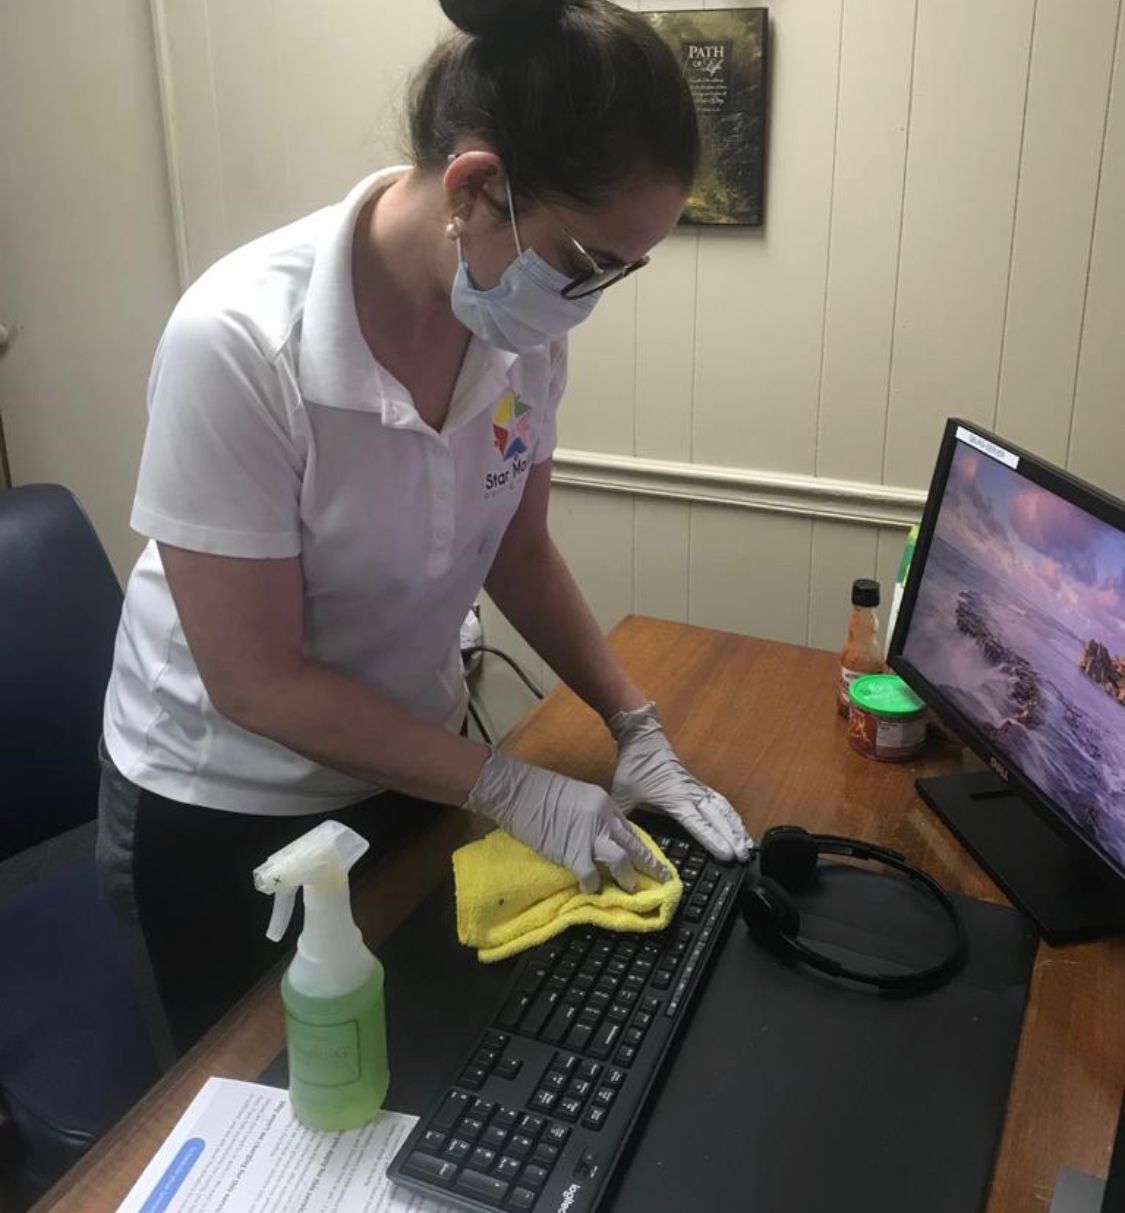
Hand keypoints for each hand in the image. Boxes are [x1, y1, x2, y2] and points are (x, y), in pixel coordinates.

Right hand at [464, 749, 668, 893]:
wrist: (517, 791)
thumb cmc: (539, 791)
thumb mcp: (576, 796)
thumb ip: (592, 816)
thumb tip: (599, 837)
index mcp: (605, 803)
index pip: (630, 830)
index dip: (641, 848)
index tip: (650, 861)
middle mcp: (603, 818)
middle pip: (634, 846)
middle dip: (650, 866)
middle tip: (661, 880)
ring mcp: (589, 836)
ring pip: (621, 861)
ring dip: (627, 878)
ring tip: (630, 889)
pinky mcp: (573, 853)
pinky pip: (591, 876)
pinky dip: (592, 885)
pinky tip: (590, 890)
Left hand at [608, 702, 752, 862]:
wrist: (642, 737)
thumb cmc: (635, 764)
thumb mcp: (622, 795)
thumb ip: (622, 819)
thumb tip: (619, 840)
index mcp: (675, 799)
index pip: (698, 824)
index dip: (713, 840)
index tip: (727, 855)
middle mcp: (691, 794)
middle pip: (718, 818)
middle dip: (732, 838)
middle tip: (744, 857)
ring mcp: (696, 788)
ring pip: (722, 809)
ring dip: (736, 826)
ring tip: (747, 844)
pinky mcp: (697, 784)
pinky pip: (719, 800)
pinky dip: (730, 813)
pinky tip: (736, 823)